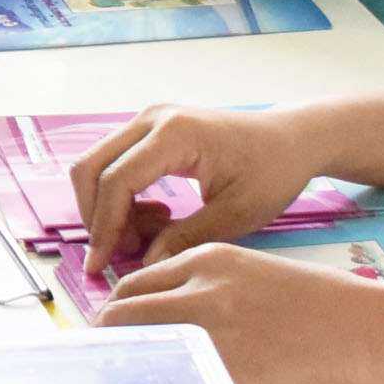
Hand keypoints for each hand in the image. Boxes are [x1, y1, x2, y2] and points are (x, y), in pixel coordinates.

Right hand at [69, 105, 321, 273]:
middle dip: (95, 216)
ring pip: (98, 166)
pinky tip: (157, 219)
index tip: (100, 265)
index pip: (116, 181)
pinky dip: (122, 197)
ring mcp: (150, 121)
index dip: (104, 227)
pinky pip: (117, 164)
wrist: (293, 140)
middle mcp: (153, 119)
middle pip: (91, 167)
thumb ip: (185, 239)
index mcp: (175, 134)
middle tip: (117, 254)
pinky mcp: (152, 130)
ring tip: (148, 237)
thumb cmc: (273, 172)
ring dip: (109, 208)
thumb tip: (144, 265)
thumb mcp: (235, 215)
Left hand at [97, 244, 383, 383]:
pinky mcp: (228, 370)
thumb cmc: (321, 302)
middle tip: (113, 363)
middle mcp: (200, 289)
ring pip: (140, 345)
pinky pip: (174, 380)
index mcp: (207, 259)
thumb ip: (207, 288)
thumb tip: (169, 317)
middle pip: (121, 312)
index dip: (118, 313)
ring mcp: (212, 330)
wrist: (364, 326)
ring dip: (128, 365)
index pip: (133, 284)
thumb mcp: (254, 273)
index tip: (118, 334)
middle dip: (109, 339)